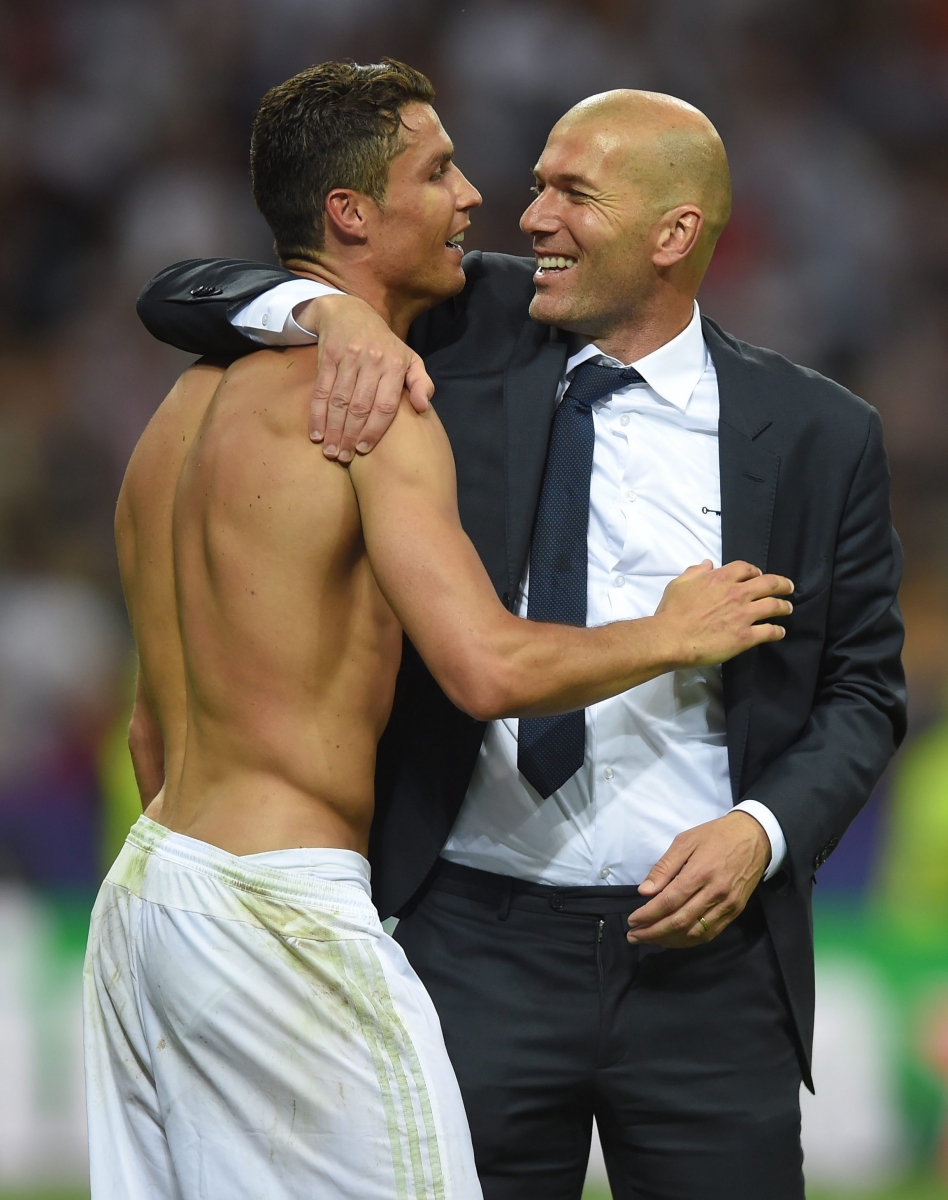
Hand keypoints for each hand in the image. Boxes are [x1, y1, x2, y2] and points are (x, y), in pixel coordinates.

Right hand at [295, 294, 433, 460]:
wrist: (351, 312)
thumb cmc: (385, 345)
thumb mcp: (410, 358)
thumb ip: (421, 382)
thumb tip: (424, 407)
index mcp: (394, 364)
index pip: (385, 405)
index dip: (374, 430)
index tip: (364, 450)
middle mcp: (372, 360)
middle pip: (360, 407)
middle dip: (350, 435)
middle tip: (344, 457)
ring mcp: (348, 358)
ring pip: (340, 401)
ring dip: (333, 429)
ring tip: (330, 451)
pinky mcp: (328, 356)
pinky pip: (322, 391)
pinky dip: (318, 414)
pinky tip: (317, 433)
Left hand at [626, 811, 770, 947]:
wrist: (755, 836)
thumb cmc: (716, 835)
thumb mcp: (685, 841)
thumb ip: (664, 867)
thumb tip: (645, 891)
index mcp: (700, 872)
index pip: (668, 902)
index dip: (647, 915)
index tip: (632, 920)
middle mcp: (715, 893)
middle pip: (679, 921)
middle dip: (653, 933)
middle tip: (634, 936)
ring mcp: (727, 905)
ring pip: (694, 932)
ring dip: (669, 940)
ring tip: (650, 939)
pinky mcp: (735, 911)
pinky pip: (710, 933)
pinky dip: (690, 940)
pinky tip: (675, 939)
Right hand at [655, 559, 792, 667]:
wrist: (671, 638)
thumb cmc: (672, 611)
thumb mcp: (679, 584)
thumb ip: (695, 572)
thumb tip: (707, 564)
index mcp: (721, 578)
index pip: (747, 568)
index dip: (755, 571)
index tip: (758, 575)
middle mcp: (737, 594)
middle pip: (769, 583)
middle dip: (782, 584)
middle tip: (788, 587)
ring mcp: (744, 615)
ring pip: (774, 606)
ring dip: (784, 606)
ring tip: (788, 608)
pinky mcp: (745, 637)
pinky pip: (769, 631)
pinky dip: (777, 631)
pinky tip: (780, 632)